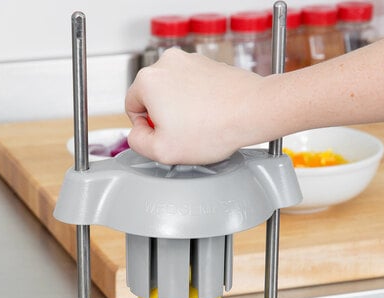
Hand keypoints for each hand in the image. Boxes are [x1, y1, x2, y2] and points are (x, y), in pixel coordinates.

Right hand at [125, 49, 271, 164]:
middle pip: (153, 97)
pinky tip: (212, 117)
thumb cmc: (213, 130)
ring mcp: (191, 61)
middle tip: (183, 135)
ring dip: (182, 110)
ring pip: (174, 92)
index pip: (131, 107)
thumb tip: (137, 134)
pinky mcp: (210, 65)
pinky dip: (199, 102)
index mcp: (148, 80)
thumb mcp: (161, 151)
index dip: (144, 129)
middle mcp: (168, 63)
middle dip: (164, 118)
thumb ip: (137, 143)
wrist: (252, 111)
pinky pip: (195, 87)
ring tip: (200, 127)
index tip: (162, 138)